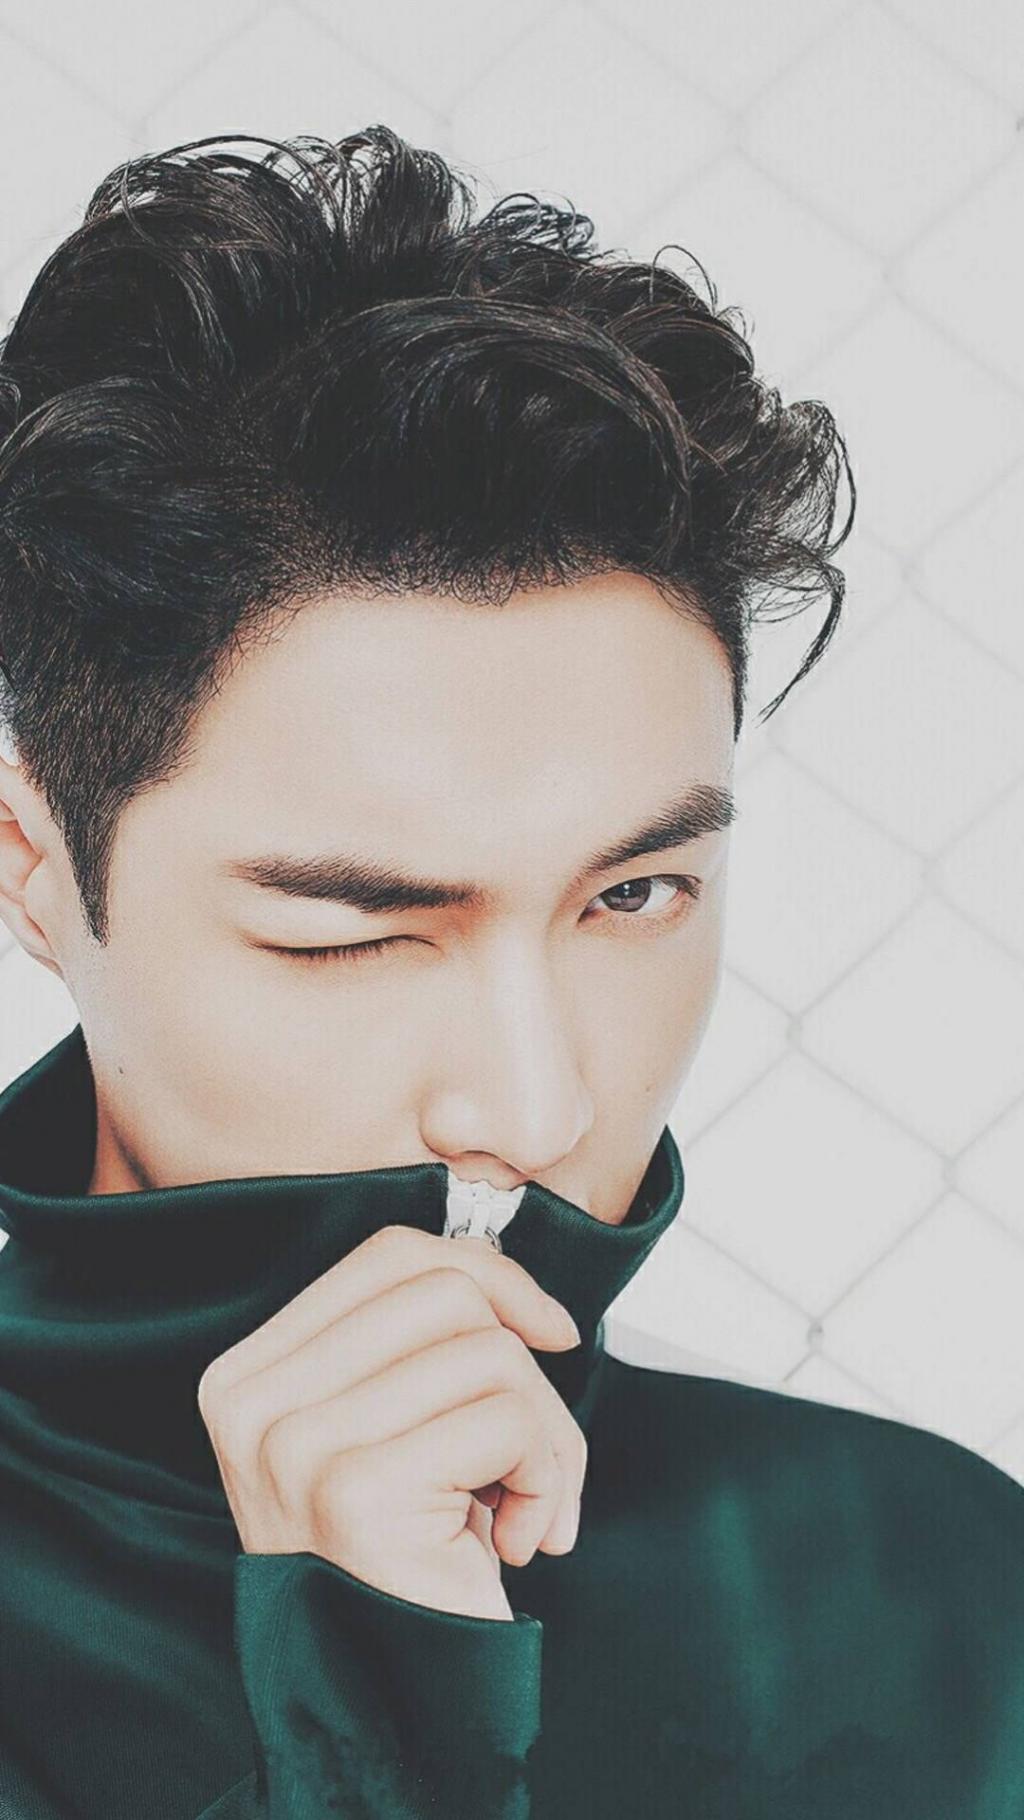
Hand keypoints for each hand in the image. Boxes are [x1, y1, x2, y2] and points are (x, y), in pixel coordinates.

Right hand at [196, 1225, 586, 1620]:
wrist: (392, 1704)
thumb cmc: (405, 1560)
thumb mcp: (387, 1428)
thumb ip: (416, 1343)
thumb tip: (519, 1291)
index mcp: (248, 1376)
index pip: (387, 1257)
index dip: (488, 1275)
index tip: (544, 1327)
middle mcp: (255, 1406)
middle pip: (444, 1293)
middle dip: (525, 1363)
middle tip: (529, 1450)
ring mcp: (298, 1448)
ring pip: (490, 1353)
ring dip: (545, 1436)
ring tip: (518, 1508)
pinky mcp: (357, 1492)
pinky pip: (509, 1420)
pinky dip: (548, 1478)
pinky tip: (517, 1541)